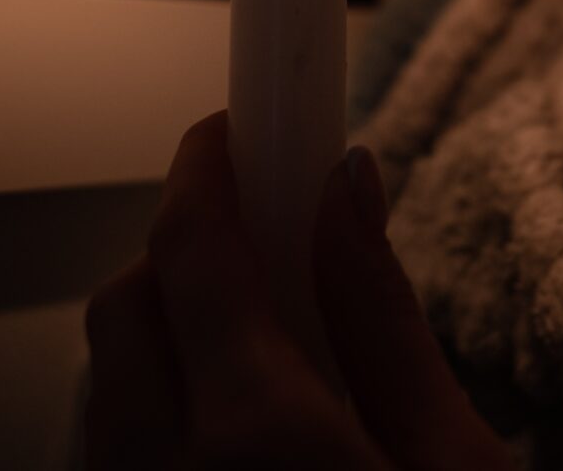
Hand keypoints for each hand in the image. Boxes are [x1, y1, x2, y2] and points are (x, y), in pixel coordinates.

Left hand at [84, 112, 514, 470]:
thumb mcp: (455, 464)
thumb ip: (384, 324)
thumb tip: (347, 190)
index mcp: (258, 436)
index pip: (192, 246)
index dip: (207, 164)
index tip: (235, 125)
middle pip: (125, 304)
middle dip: (184, 255)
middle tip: (267, 254)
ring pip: (107, 383)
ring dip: (166, 342)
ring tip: (262, 361)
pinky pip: (113, 451)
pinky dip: (156, 416)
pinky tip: (233, 440)